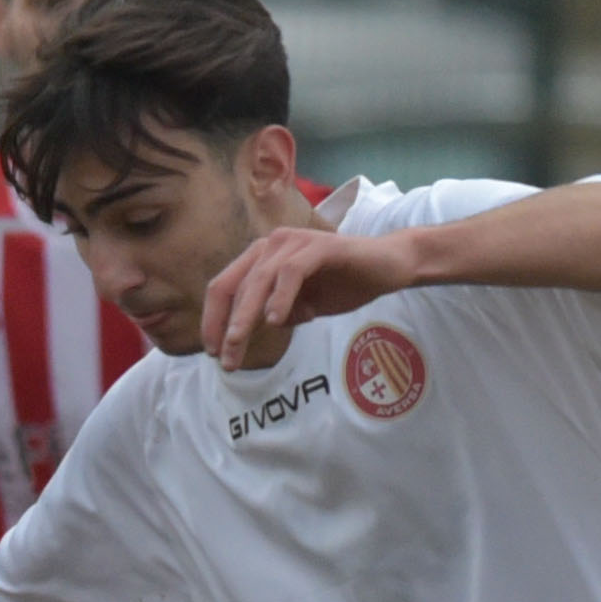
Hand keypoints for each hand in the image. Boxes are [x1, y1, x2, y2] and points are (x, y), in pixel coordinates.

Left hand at [200, 226, 423, 371]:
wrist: (388, 267)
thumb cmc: (342, 285)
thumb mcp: (299, 307)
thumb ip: (271, 314)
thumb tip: (242, 336)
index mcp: (263, 258)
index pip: (225, 286)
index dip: (213, 319)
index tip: (212, 351)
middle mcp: (272, 245)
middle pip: (235, 285)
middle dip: (226, 325)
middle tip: (224, 359)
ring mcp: (295, 242)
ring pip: (259, 280)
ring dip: (245, 316)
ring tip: (238, 344)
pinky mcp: (320, 247)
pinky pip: (292, 272)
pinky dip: (280, 297)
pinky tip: (275, 321)